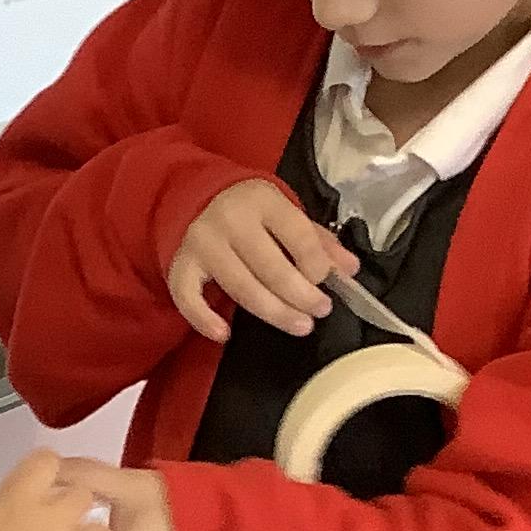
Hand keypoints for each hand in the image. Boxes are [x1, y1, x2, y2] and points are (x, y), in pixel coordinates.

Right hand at [167, 179, 356, 341]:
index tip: (328, 285)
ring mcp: (203, 244)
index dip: (317, 266)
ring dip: (273, 312)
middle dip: (301, 296)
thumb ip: (317, 241)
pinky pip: (188, 298)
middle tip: (319, 312)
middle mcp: (231, 220)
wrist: (192, 196)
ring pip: (241, 288)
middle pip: (272, 268)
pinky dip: (204, 320)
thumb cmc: (248, 210)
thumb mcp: (284, 213)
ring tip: (299, 326)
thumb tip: (350, 270)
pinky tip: (224, 334)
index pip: (298, 237)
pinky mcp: (181, 265)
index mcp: (263, 201)